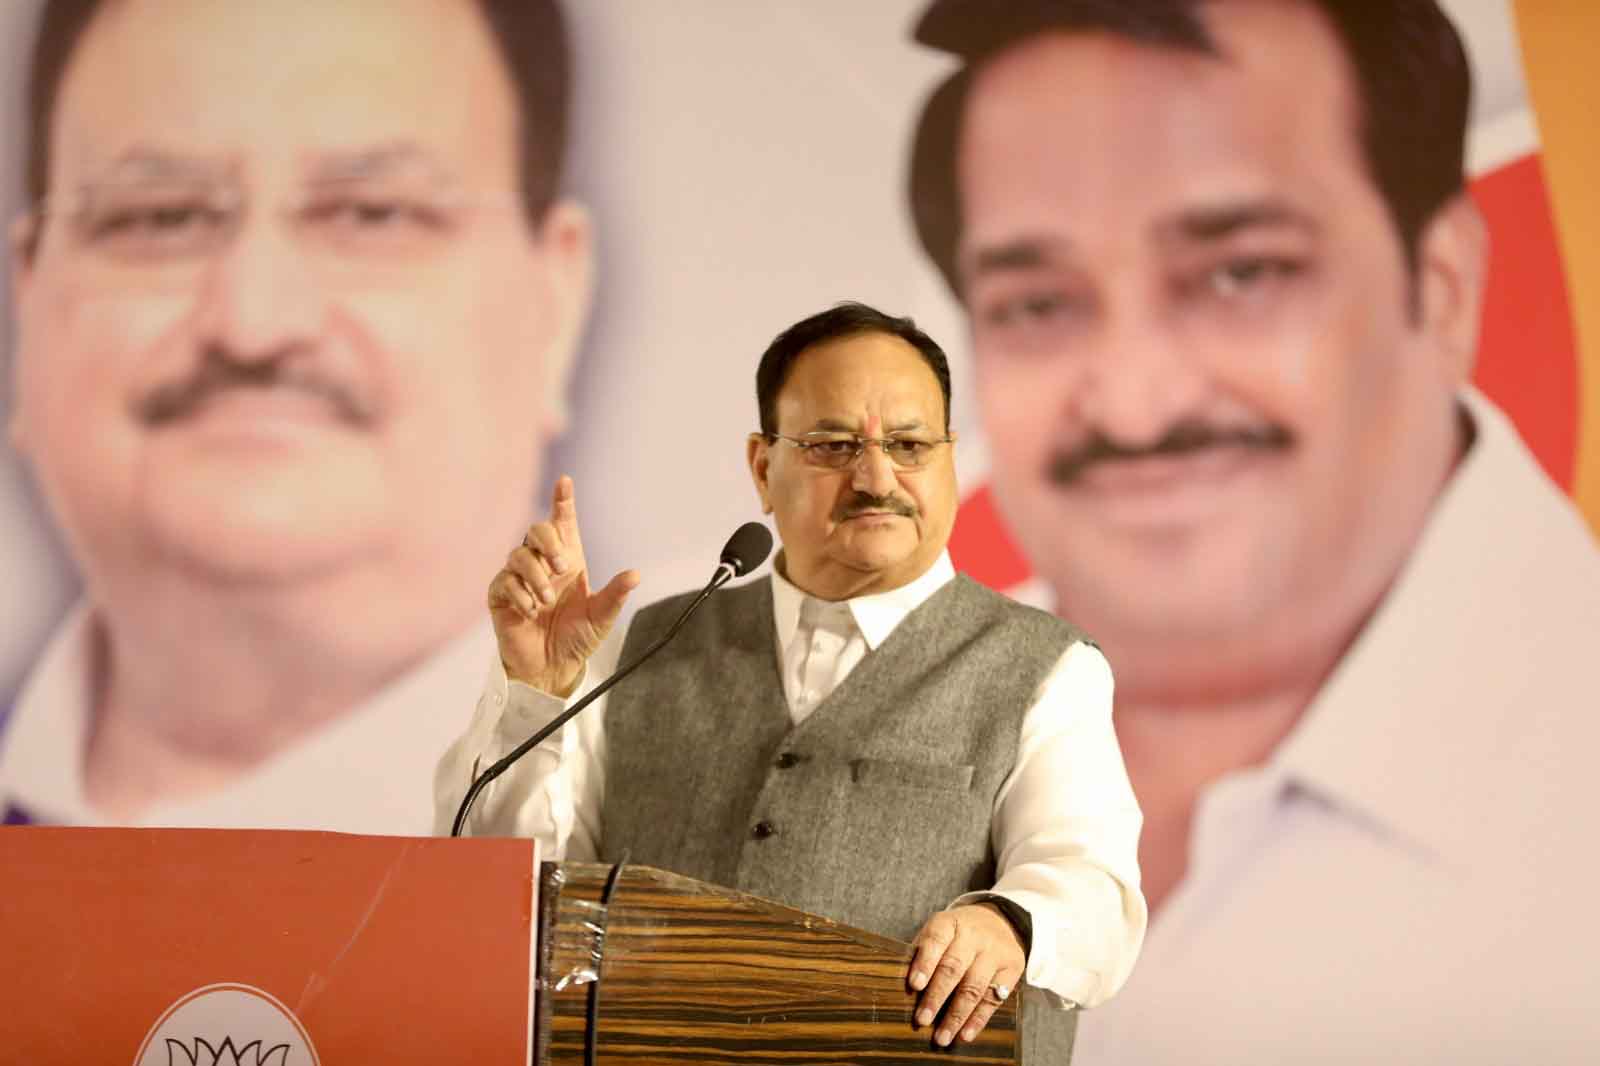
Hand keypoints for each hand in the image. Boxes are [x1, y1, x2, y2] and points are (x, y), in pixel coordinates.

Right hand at [487, 476, 639, 695]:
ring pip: (518, 555)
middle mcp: (542, 564)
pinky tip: (531, 612)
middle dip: (548, 542)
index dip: (562, 501)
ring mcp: (519, 578)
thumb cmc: (577, 638)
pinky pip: (504, 582)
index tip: (565, 481)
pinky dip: (520, 596)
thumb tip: (636, 575)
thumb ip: (615, 594)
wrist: (552, 668)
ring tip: (545, 601)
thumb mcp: (602, 617)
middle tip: (562, 566)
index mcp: (568, 560)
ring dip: (535, 575)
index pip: (562, 523)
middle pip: (535, 530)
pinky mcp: (501, 596)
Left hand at [907, 903, 1024, 1045]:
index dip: (925, 963)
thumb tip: (903, 989)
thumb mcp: (939, 932)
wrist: (998, 921)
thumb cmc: (956, 935)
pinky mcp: (1013, 968)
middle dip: (936, 996)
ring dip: (956, 1016)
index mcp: (950, 923)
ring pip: (974, 987)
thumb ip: (923, 954)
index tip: (914, 985)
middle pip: (954, 967)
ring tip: (942, 1037)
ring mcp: (995, 951)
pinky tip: (965, 1034)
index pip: (935, 940)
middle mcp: (974, 935)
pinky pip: (994, 998)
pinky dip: (978, 1019)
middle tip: (922, 1020)